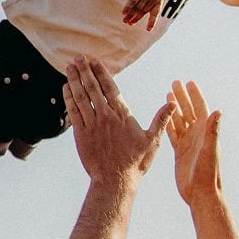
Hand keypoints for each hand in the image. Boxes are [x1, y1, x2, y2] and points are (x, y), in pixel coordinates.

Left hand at [63, 58, 171, 183]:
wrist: (115, 182)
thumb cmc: (135, 163)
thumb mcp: (152, 141)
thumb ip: (161, 120)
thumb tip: (173, 103)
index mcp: (122, 115)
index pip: (110, 87)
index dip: (101, 72)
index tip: (94, 60)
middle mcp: (106, 116)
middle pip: (93, 88)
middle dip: (85, 70)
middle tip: (78, 57)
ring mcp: (92, 125)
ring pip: (81, 96)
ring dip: (74, 80)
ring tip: (70, 67)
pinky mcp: (81, 134)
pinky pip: (73, 111)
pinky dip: (69, 98)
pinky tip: (66, 87)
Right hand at [119, 0, 164, 29]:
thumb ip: (147, 1)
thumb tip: (136, 15)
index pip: (155, 13)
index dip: (152, 22)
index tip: (148, 30)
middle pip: (143, 10)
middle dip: (135, 18)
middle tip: (128, 23)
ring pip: (137, 7)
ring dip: (130, 14)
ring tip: (124, 19)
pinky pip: (132, 2)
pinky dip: (127, 8)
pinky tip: (123, 13)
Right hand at [166, 79, 220, 205]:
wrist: (201, 193)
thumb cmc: (208, 174)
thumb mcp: (209, 150)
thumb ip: (212, 131)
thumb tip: (217, 111)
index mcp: (205, 132)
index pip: (200, 108)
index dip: (195, 95)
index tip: (189, 83)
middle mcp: (198, 136)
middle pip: (189, 111)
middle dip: (183, 97)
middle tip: (175, 83)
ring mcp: (189, 143)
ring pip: (180, 121)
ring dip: (175, 108)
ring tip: (169, 94)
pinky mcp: (180, 152)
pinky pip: (173, 134)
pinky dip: (169, 124)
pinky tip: (164, 116)